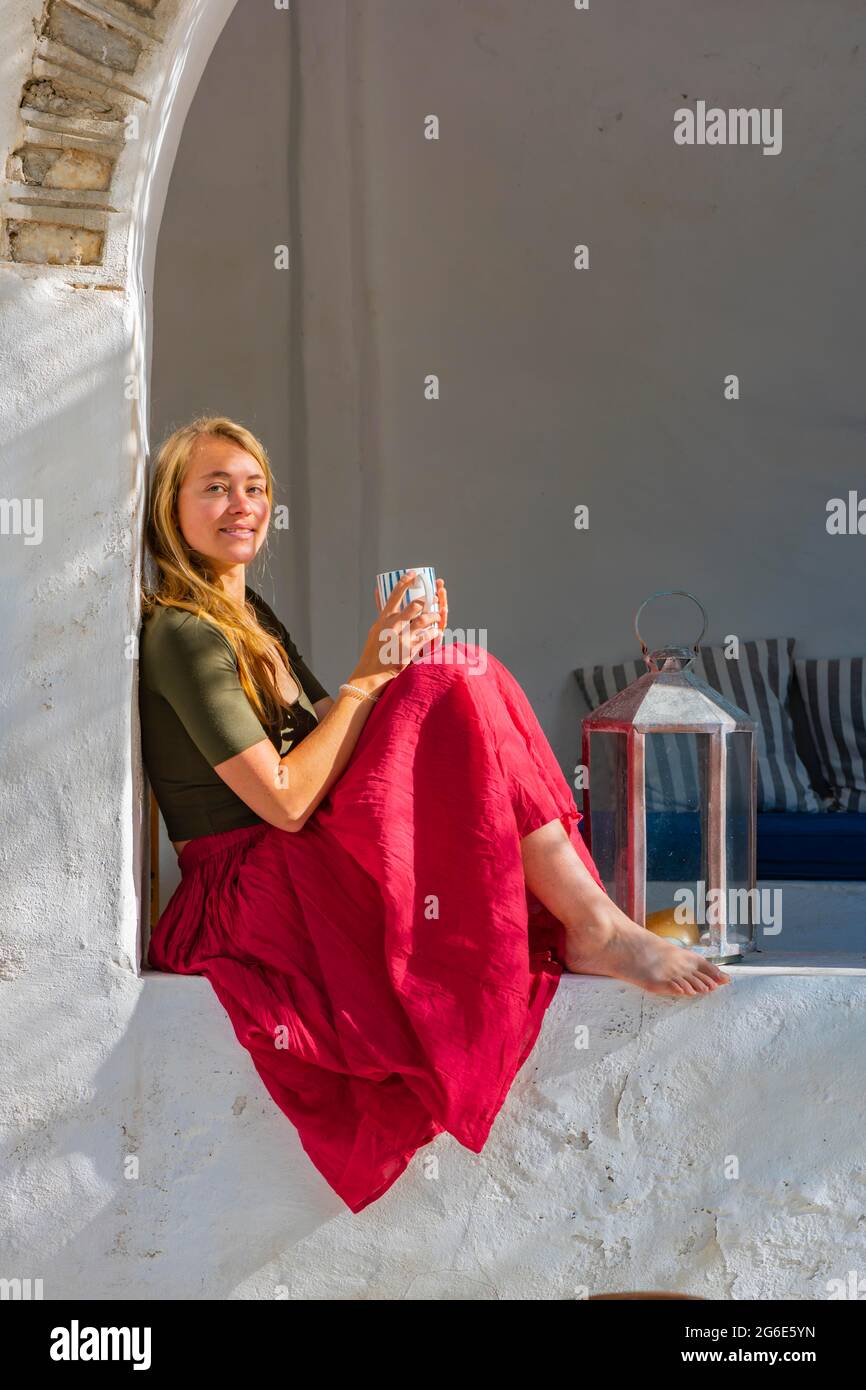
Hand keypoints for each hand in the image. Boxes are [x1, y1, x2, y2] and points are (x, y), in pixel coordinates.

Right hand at [351, 572, 440, 686]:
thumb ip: (382, 614)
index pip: (394, 594)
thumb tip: (378, 592)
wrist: (371, 672)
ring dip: (434, 616)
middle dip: (427, 600)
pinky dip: (434, 633)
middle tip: (434, 597)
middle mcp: (392, 626)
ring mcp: (401, 637)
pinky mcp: (409, 649)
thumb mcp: (375, 629)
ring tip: (438, 616)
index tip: (413, 574)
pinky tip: (437, 631)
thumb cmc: (374, 650)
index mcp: (383, 619)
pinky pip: (426, 637)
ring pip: (423, 620)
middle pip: (414, 606)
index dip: (405, 581)